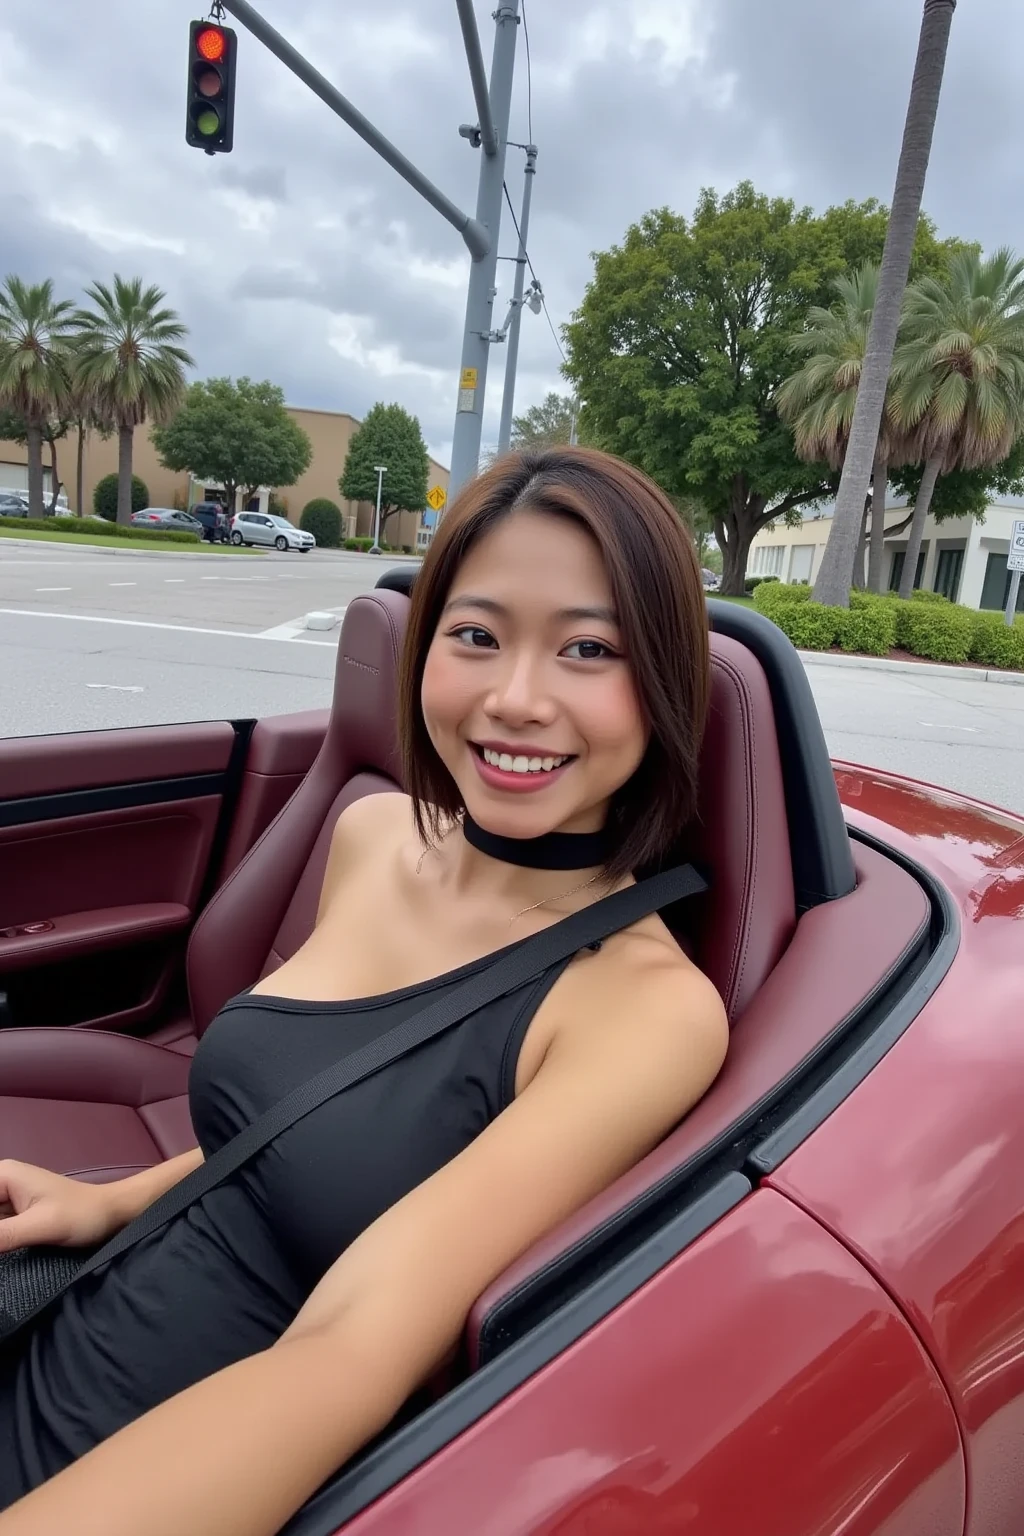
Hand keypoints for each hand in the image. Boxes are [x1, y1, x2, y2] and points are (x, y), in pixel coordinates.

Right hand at [0, 1160, 119, 1252]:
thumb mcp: (39, 1227)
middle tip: (7, 1242)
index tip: (1, 1235)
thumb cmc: (82, 1215)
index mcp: (4, 1175)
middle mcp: (2, 1182)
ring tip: (11, 1243)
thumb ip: (1, 1237)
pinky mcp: (15, 1215)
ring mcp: (8, 1200)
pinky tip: (5, 1249)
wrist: (112, 1214)